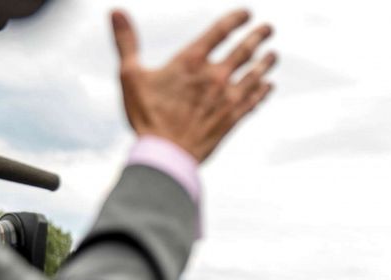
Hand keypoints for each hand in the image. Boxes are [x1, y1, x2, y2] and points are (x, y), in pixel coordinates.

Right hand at [111, 9, 275, 162]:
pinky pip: (253, 100)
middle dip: (259, 37)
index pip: (220, 31)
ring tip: (274, 55)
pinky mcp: (233, 118)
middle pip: (244, 50)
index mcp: (191, 61)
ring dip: (266, 63)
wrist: (166, 154)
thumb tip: (116, 11)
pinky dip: (262, 91)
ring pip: (254, 74)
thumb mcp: (130, 75)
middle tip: (269, 29)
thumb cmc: (146, 115)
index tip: (247, 13)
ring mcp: (227, 97)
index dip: (237, 19)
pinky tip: (268, 86)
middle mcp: (214, 76)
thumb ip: (126, 41)